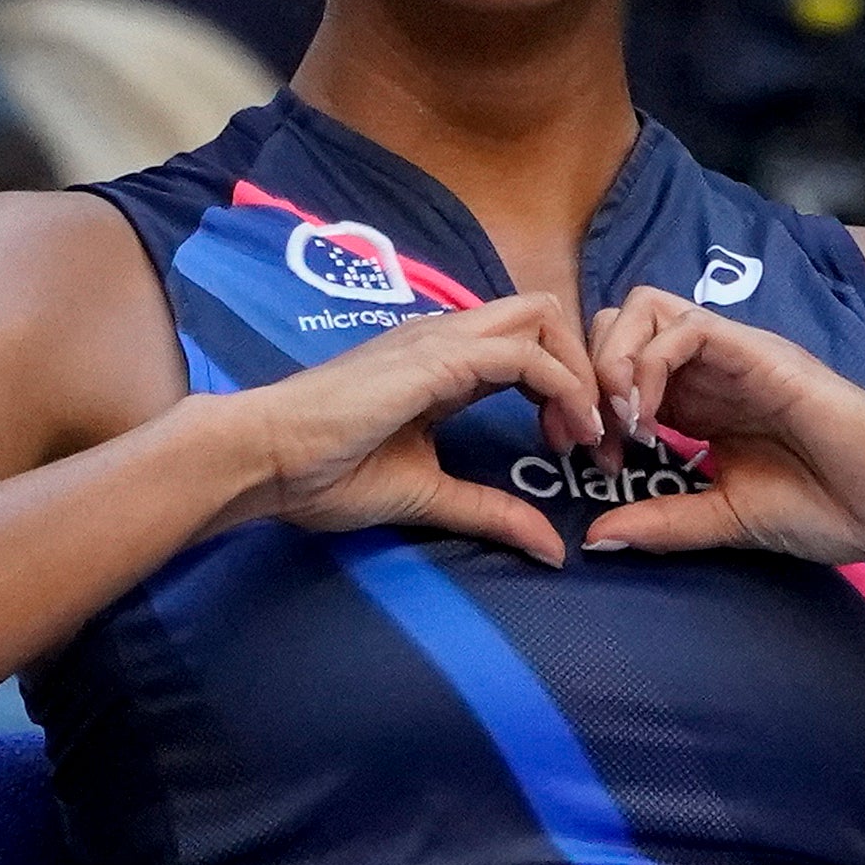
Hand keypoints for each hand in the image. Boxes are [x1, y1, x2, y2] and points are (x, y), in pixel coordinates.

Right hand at [234, 297, 602, 565]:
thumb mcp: (428, 495)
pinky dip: (562, 386)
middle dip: (586, 366)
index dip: (565, 389)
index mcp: (442, 363)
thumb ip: (490, 513)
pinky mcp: (436, 357)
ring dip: (581, 372)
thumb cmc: (324, 473)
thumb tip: (551, 549)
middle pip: (545, 315)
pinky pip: (523, 353)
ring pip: (542, 319)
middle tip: (597, 435)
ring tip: (589, 436)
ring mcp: (440, 338)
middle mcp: (446, 336)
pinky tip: (568, 433)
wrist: (267, 459)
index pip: (528, 345)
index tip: (573, 449)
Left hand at [575, 289, 864, 564]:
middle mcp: (710, 370)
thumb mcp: (726, 519)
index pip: (617, 367)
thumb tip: (594, 536)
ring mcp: (734, 355)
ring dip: (611, 362)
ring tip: (622, 426)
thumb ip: (664, 522)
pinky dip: (647, 365)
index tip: (590, 466)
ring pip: (640, 310)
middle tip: (591, 440)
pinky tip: (651, 420)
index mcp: (700, 404)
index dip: (588, 407)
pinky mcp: (759, 351)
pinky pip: (684, 326)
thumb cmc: (832, 510)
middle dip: (585, 375)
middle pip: (616, 323)